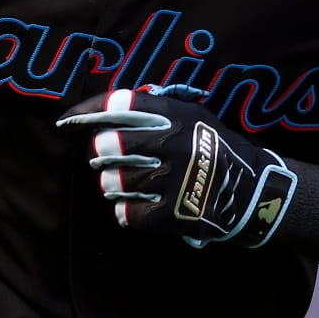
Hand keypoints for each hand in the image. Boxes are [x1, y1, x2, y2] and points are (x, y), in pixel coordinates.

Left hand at [57, 87, 297, 247]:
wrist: (251, 191)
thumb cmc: (214, 148)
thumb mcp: (194, 115)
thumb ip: (156, 108)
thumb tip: (107, 106)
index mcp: (176, 115)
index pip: (118, 103)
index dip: (87, 111)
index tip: (66, 121)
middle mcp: (173, 143)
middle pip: (107, 146)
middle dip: (101, 154)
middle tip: (108, 159)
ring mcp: (172, 180)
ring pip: (113, 183)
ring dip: (114, 185)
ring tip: (129, 185)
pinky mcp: (172, 214)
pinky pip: (127, 214)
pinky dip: (127, 212)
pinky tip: (139, 207)